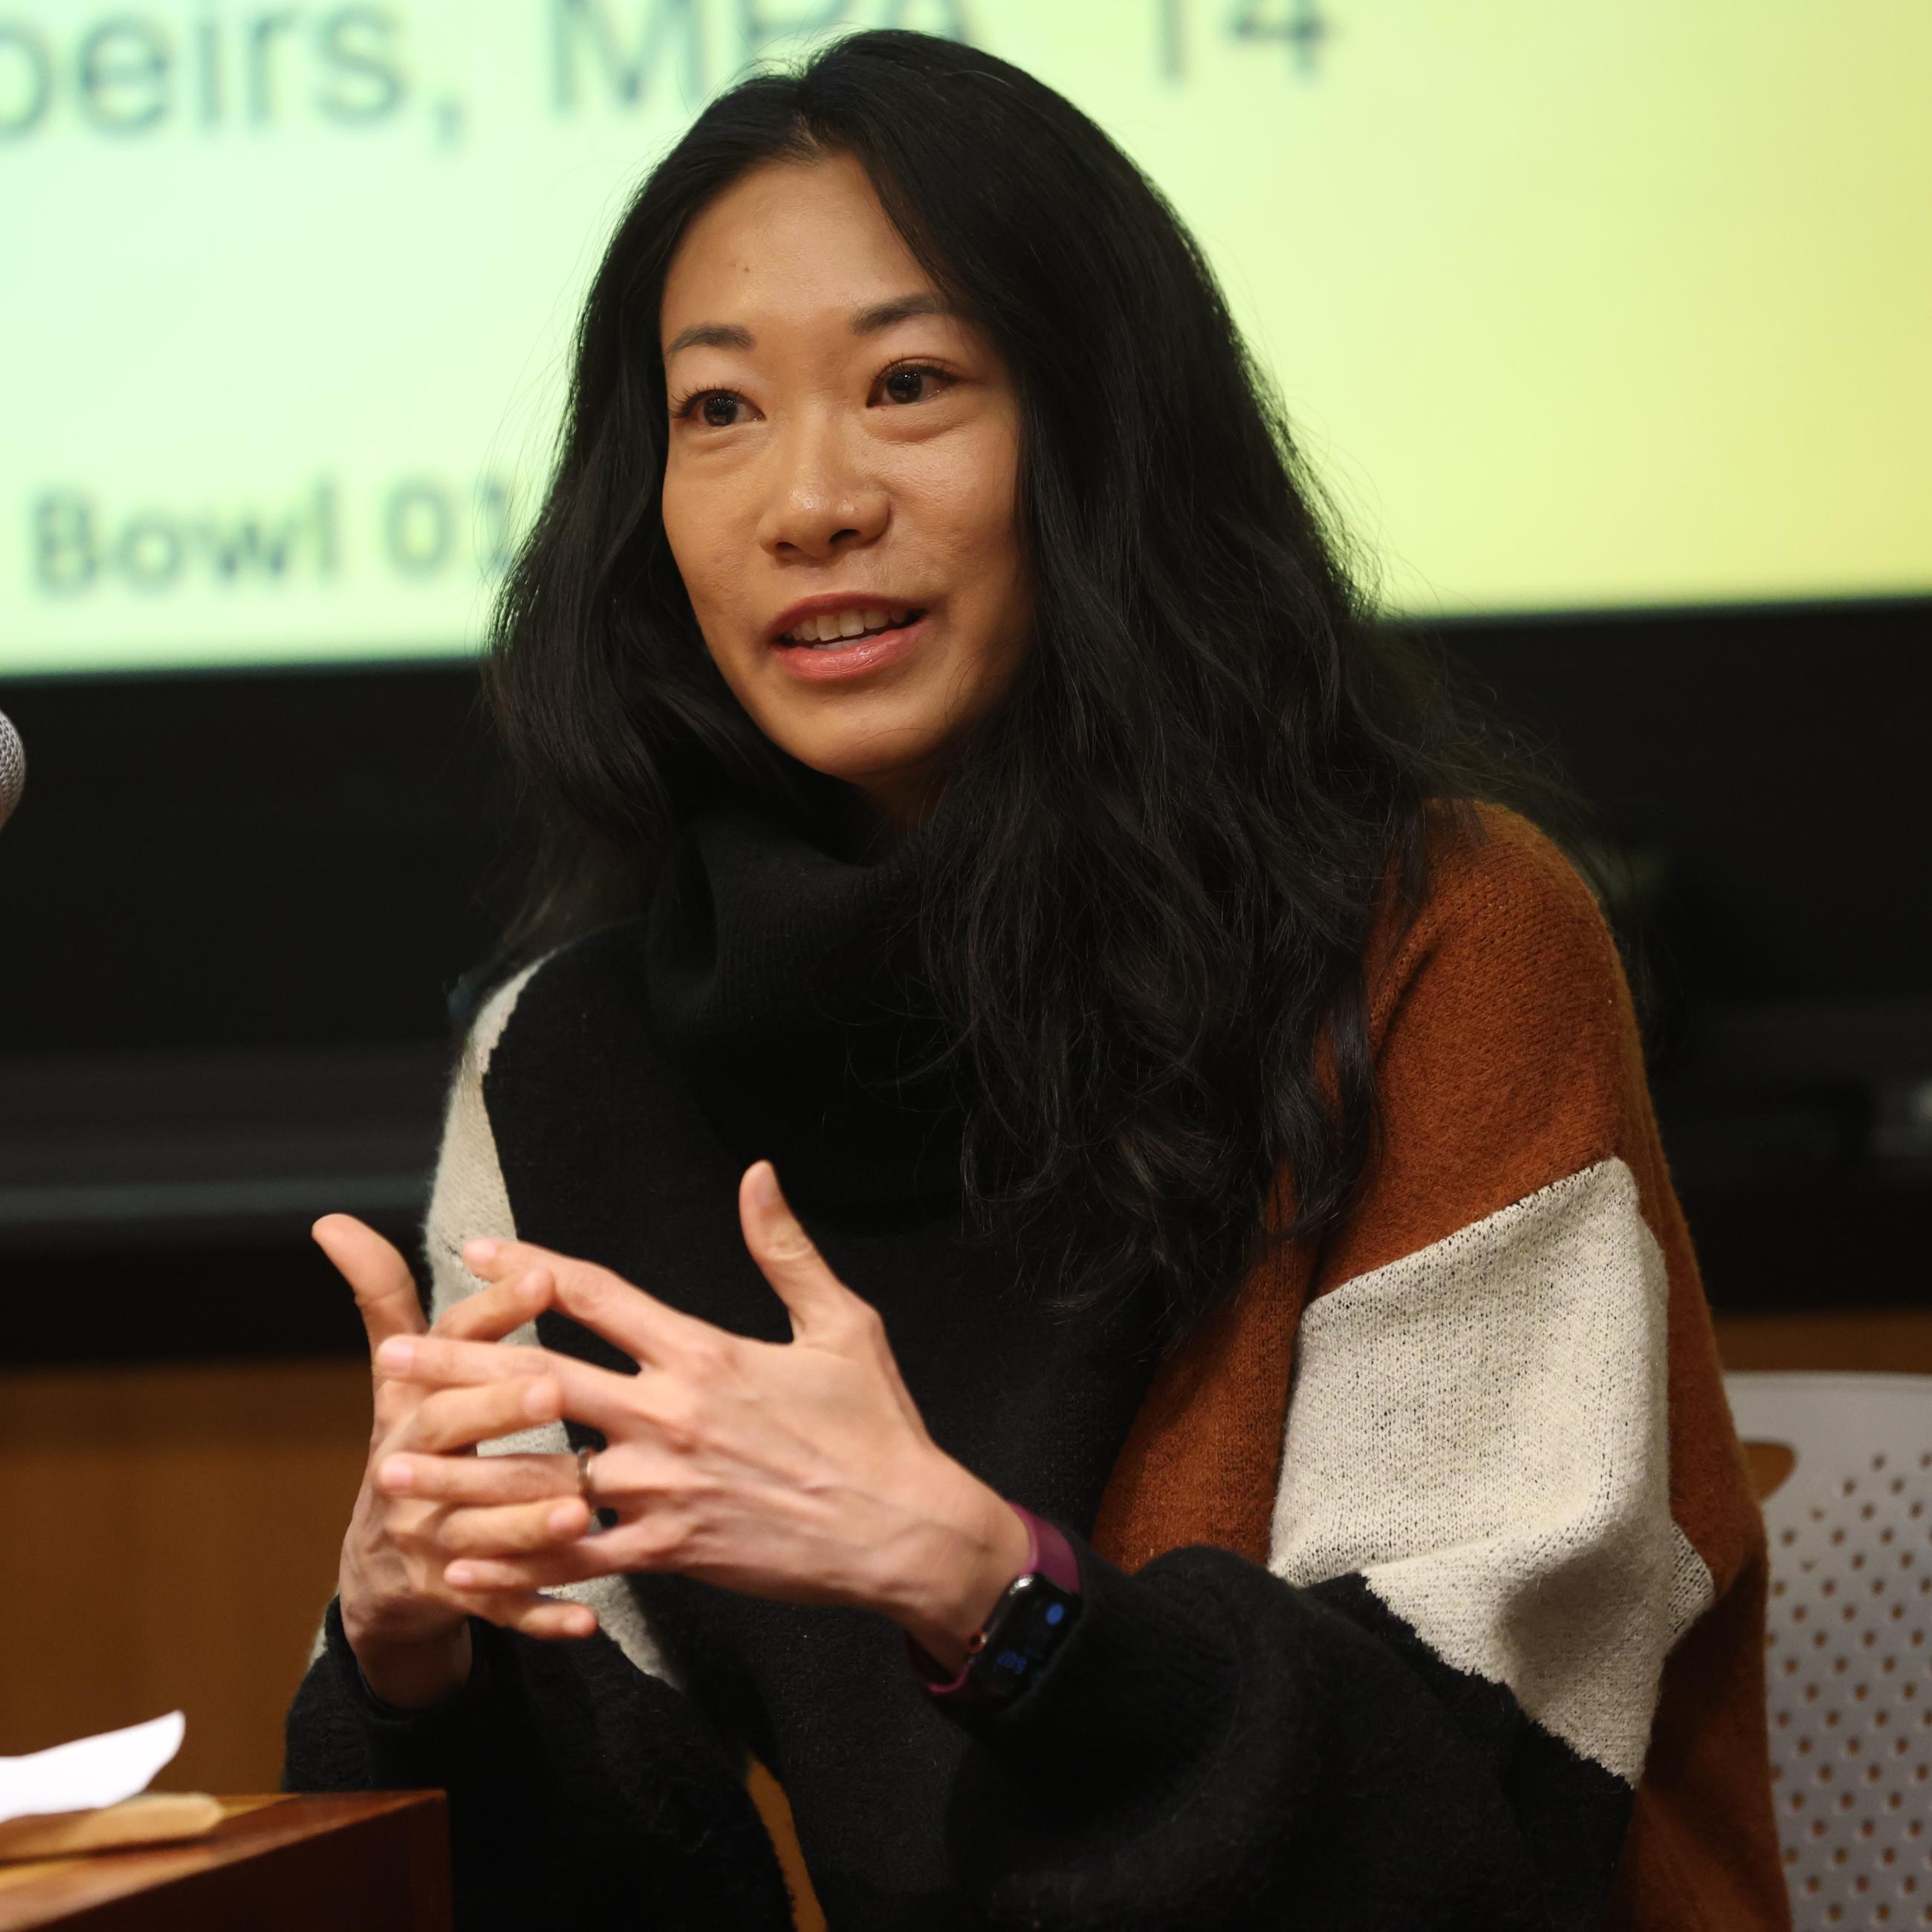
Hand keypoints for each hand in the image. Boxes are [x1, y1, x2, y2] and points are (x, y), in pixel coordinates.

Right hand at [319, 1216, 602, 1708]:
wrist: (379, 1575)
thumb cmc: (414, 1447)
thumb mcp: (397, 1378)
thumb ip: (384, 1299)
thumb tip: (332, 1219)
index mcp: (412, 1404)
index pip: (448, 1347)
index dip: (492, 1311)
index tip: (544, 1274)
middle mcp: (411, 1467)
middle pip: (452, 1435)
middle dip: (499, 1409)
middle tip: (555, 1386)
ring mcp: (428, 1536)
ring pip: (479, 1526)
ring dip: (527, 1519)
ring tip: (580, 1506)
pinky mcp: (450, 1596)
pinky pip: (498, 1608)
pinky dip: (541, 1614)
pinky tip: (587, 1618)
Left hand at [372, 1162, 1030, 1672]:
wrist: (903, 1531)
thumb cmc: (875, 1425)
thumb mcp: (841, 1324)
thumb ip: (785, 1249)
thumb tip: (757, 1174)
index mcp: (703, 1353)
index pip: (595, 1296)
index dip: (528, 1267)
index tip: (474, 1250)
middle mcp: (669, 1417)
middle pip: (539, 1382)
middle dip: (456, 1369)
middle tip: (388, 1361)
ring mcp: (663, 1492)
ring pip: (540, 1481)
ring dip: (460, 1478)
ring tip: (391, 1474)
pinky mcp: (670, 1555)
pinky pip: (575, 1562)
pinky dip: (515, 1567)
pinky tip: (460, 1566)